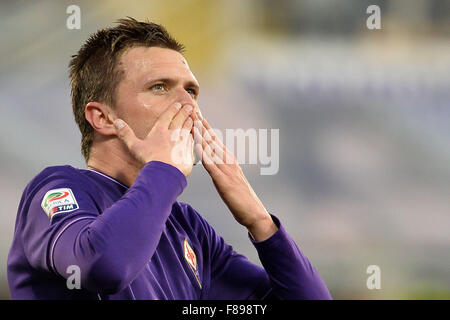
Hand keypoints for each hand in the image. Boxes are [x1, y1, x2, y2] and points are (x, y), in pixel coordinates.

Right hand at [114, 102, 194, 176]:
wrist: (165, 173)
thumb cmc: (149, 160)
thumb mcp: (134, 147)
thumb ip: (126, 134)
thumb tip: (116, 122)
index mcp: (159, 131)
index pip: (167, 117)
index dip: (173, 109)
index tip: (178, 104)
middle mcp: (172, 134)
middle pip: (179, 119)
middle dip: (184, 112)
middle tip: (190, 106)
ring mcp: (182, 142)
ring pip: (188, 128)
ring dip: (191, 121)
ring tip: (194, 116)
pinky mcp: (189, 151)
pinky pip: (193, 140)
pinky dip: (195, 134)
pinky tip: (197, 133)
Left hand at [192, 113, 277, 240]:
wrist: (252, 211)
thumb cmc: (239, 196)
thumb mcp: (227, 178)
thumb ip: (219, 167)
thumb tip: (209, 159)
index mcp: (228, 159)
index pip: (214, 139)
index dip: (204, 126)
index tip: (195, 114)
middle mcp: (228, 160)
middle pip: (212, 139)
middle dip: (201, 124)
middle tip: (192, 109)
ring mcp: (227, 169)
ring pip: (212, 148)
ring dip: (201, 134)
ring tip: (193, 121)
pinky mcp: (224, 180)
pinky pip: (213, 165)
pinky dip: (205, 154)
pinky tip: (197, 146)